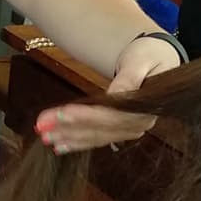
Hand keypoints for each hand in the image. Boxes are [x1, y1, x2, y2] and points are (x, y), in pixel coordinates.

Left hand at [36, 33, 180, 153]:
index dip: (86, 116)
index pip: (111, 115)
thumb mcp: (141, 60)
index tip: (59, 113)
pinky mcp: (123, 129)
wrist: (158, 58)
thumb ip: (129, 78)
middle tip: (41, 126)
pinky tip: (61, 145)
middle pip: (101, 129)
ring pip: (98, 136)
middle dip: (70, 128)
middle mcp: (140, 122)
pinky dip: (79, 141)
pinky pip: (100, 138)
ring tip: (45, 137)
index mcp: (145, 106)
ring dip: (70, 137)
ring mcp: (132, 128)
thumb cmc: (149, 54)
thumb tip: (116, 96)